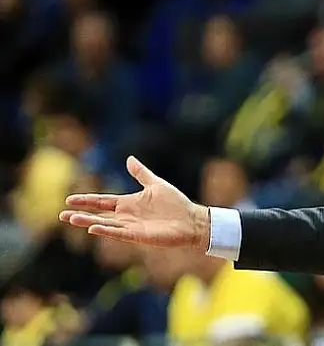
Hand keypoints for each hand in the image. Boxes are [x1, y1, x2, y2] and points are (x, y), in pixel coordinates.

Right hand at [59, 156, 210, 251]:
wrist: (191, 219)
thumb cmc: (176, 203)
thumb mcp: (155, 184)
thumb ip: (141, 173)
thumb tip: (129, 159)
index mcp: (129, 203)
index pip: (102, 202)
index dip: (87, 200)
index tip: (70, 199)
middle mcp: (127, 216)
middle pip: (99, 215)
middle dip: (81, 214)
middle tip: (62, 215)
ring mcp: (131, 227)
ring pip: (105, 224)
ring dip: (88, 222)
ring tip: (72, 219)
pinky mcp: (139, 236)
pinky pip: (119, 233)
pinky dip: (107, 231)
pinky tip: (94, 228)